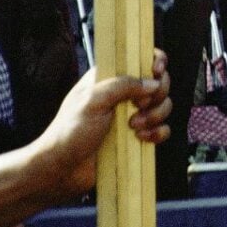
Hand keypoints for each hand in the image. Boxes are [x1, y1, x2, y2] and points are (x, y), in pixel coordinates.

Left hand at [36, 51, 171, 196]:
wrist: (63, 169)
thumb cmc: (71, 131)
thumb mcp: (93, 100)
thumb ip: (123, 86)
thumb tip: (153, 83)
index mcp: (110, 77)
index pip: (140, 58)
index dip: (155, 61)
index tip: (157, 71)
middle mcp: (124, 94)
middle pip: (159, 82)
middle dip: (156, 94)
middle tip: (138, 106)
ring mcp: (132, 115)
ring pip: (163, 106)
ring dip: (155, 115)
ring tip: (134, 127)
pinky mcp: (138, 136)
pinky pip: (161, 129)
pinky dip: (158, 133)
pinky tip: (142, 138)